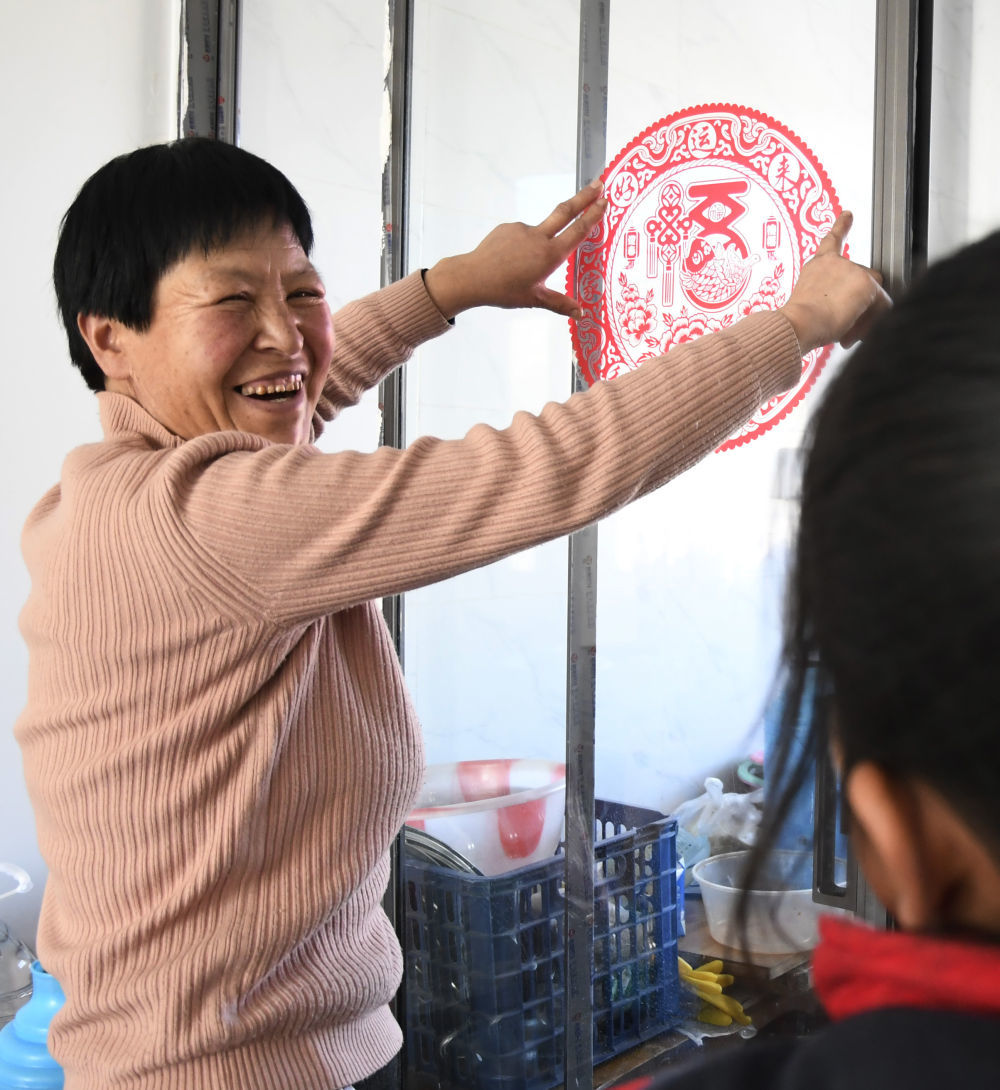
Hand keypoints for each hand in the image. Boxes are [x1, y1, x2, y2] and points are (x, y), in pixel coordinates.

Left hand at [422, 180, 606, 319]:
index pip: (578, 231)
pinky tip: (511, 261)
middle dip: (584, 196)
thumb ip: (560, 304)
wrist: (472, 277)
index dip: (593, 215)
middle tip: (599, 183)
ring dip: (539, 243)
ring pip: (539, 232)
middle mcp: (539, 237)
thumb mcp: (535, 299)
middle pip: (566, 210)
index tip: (604, 201)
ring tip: (523, 266)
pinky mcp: (508, 227)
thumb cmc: (505, 291)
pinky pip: (521, 235)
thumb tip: (581, 314)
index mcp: (550, 255)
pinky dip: (522, 246)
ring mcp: (522, 229)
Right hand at [780, 211, 890, 353]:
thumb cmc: (796, 321)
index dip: (841, 226)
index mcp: (818, 265)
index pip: (831, 240)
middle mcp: (837, 263)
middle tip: (845, 322)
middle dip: (860, 301)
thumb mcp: (805, 304)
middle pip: (864, 279)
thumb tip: (840, 315)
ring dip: (864, 315)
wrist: (798, 323)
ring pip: (874, 296)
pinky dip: (871, 322)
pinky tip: (852, 333)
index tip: (848, 214)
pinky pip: (882, 306)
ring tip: (843, 331)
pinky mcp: (867, 284)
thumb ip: (823, 299)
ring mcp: (854, 271)